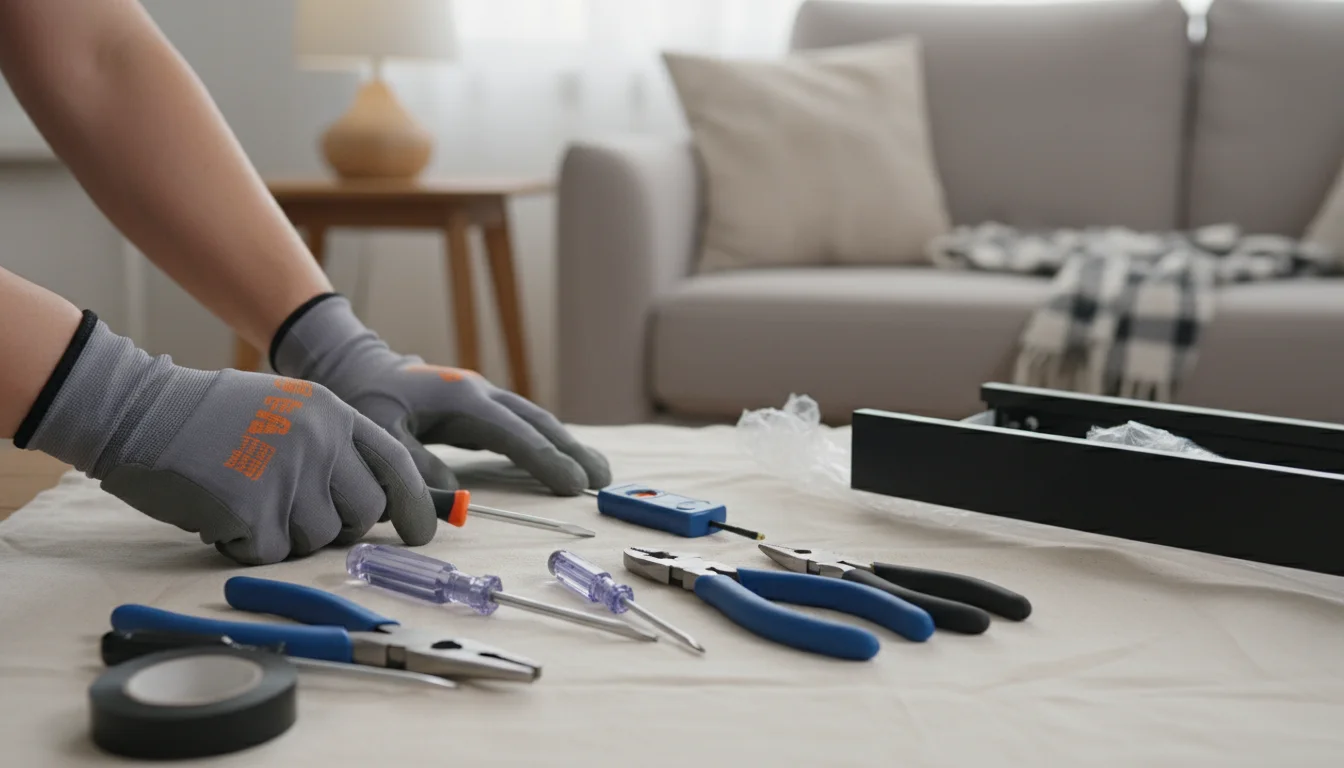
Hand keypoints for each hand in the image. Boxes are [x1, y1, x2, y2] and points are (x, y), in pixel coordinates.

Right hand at [19, 314, 435, 564]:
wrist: (140, 411)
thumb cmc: (212, 418)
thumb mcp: (289, 410)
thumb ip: (336, 446)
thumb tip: (381, 502)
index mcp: (333, 412)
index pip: (396, 465)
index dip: (415, 505)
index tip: (421, 533)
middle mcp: (320, 441)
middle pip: (363, 512)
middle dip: (338, 525)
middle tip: (294, 510)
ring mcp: (289, 474)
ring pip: (317, 539)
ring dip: (285, 534)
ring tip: (247, 498)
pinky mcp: (254, 509)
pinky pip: (272, 553)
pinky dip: (248, 545)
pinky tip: (223, 511)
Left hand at [272, 295, 611, 495]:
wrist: (355, 367)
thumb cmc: (366, 400)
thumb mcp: (380, 435)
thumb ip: (415, 468)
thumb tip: (457, 500)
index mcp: (463, 399)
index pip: (516, 434)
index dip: (547, 460)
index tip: (574, 484)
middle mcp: (480, 393)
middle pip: (537, 423)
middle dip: (571, 450)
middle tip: (602, 479)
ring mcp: (481, 397)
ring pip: (533, 421)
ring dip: (564, 446)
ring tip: (594, 472)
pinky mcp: (476, 408)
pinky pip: (519, 425)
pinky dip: (543, 442)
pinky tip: (559, 459)